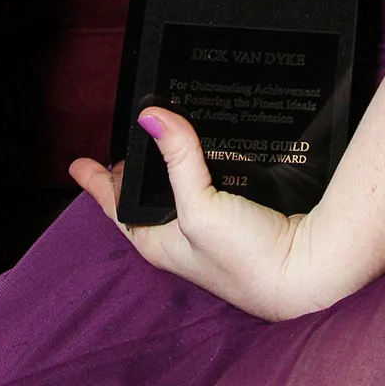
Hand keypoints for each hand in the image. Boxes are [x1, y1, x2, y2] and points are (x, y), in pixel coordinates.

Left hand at [71, 108, 323, 320]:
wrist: (308, 271)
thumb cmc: (248, 258)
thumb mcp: (200, 207)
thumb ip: (177, 159)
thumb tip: (152, 115)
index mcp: (160, 243)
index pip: (117, 208)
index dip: (97, 184)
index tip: (77, 163)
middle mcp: (181, 238)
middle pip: (146, 198)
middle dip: (133, 171)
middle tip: (127, 139)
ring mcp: (210, 231)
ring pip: (177, 191)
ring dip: (167, 165)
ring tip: (159, 136)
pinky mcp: (238, 219)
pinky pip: (206, 186)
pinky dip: (198, 167)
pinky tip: (205, 150)